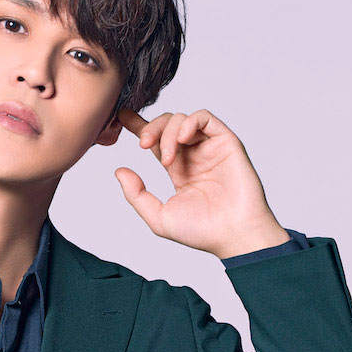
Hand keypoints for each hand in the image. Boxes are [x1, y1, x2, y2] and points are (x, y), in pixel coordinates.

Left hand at [113, 108, 289, 257]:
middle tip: (142, 144)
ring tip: (166, 157)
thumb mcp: (159, 217)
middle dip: (150, 128)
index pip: (156, 141)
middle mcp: (194, 156)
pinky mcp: (226, 142)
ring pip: (182, 119)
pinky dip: (189, 122)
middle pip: (166, 125)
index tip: (122, 117)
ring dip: (168, 132)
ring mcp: (210, 148)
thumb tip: (119, 171)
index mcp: (179, 170)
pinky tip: (181, 139)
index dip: (139, 126)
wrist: (233, 234)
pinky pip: (205, 118)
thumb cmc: (201, 232)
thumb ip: (137, 195)